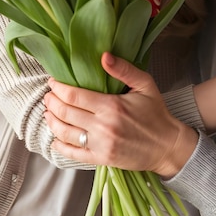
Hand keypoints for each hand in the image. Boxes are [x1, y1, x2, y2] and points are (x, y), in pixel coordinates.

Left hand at [44, 52, 197, 177]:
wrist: (167, 146)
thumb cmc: (156, 113)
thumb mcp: (145, 84)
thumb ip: (124, 69)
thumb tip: (104, 56)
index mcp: (112, 106)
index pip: (74, 96)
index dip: (59, 88)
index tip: (53, 81)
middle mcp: (103, 127)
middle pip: (66, 113)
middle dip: (52, 102)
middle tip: (48, 95)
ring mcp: (101, 146)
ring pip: (65, 133)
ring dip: (52, 121)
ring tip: (48, 112)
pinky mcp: (101, 160)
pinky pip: (73, 154)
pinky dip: (59, 145)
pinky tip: (55, 137)